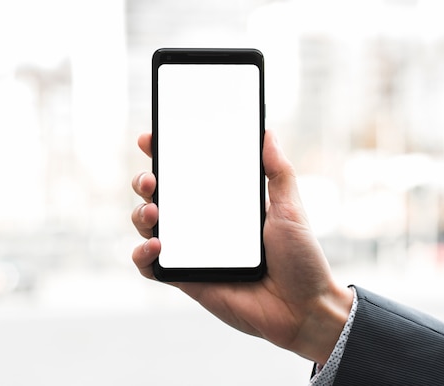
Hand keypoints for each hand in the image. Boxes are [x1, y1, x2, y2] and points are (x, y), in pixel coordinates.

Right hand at [131, 130, 352, 363]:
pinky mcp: (185, 279)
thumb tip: (268, 133)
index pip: (188, 175)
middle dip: (145, 181)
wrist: (303, 309)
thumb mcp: (291, 209)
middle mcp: (202, 225)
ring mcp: (191, 252)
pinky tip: (155, 245)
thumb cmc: (301, 259)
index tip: (152, 140)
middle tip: (151, 178)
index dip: (165, 156)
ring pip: (148, 227)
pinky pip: (150, 267)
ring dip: (140, 214)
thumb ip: (279, 172)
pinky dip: (142, 254)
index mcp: (224, 204)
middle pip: (160, 197)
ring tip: (153, 211)